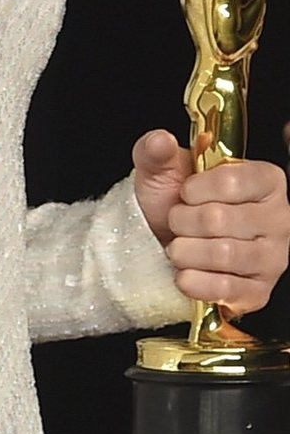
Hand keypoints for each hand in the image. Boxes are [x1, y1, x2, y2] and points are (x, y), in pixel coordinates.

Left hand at [133, 129, 289, 316]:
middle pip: (220, 219)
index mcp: (266, 179)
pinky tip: (184, 272)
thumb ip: (156, 150)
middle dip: (183, 221)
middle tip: (178, 221)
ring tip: (178, 245)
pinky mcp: (259, 292)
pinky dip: (194, 281)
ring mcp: (273, 258)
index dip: (195, 190)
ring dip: (185, 251)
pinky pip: (226, 290)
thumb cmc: (174, 200)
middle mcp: (279, 218)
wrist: (167, 241)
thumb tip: (159, 141)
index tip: (185, 192)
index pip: (230, 181)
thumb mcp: (162, 169)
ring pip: (222, 254)